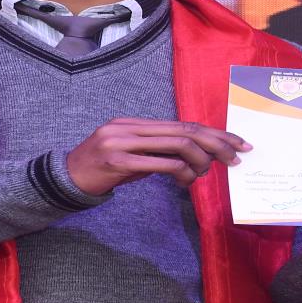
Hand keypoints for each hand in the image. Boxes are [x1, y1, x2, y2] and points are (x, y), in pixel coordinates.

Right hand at [64, 119, 249, 194]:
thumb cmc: (102, 170)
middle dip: (217, 143)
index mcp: (135, 122)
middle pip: (185, 130)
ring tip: (204, 173)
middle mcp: (130, 127)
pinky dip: (179, 170)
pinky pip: (158, 163)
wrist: (64, 179)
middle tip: (237, 157)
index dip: (214, 133)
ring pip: (176, 144)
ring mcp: (122, 142)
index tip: (237, 143)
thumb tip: (196, 157)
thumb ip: (159, 151)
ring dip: (199, 160)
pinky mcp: (117, 162)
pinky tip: (186, 180)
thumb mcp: (132, 156)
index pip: (183, 124)